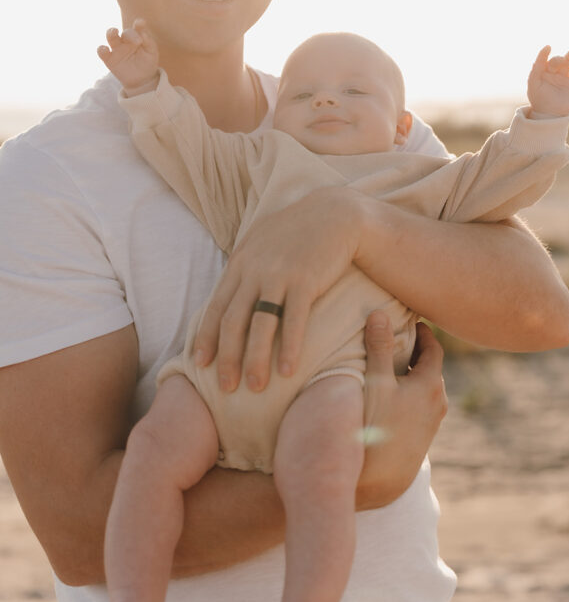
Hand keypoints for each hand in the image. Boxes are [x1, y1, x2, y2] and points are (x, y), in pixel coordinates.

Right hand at [97, 18, 159, 94]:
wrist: (141, 80)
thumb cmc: (148, 63)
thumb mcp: (152, 54)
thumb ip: (149, 43)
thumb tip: (143, 33)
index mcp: (138, 37)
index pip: (138, 28)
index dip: (139, 24)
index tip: (140, 23)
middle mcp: (126, 40)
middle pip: (125, 32)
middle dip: (129, 34)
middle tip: (137, 41)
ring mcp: (117, 48)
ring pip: (111, 36)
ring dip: (111, 32)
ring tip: (114, 31)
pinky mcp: (109, 58)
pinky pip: (102, 51)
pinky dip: (101, 49)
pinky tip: (105, 49)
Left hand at [194, 187, 365, 391]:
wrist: (334, 213)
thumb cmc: (297, 231)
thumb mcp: (261, 241)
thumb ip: (244, 265)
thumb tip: (228, 292)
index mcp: (241, 263)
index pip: (216, 306)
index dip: (206, 337)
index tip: (200, 364)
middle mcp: (255, 270)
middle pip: (233, 321)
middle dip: (228, 357)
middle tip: (226, 387)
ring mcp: (280, 275)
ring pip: (260, 325)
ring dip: (255, 360)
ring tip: (255, 387)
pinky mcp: (306, 281)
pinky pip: (294, 321)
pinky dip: (289, 348)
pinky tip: (288, 371)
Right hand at [357, 315, 447, 508]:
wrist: (378, 479)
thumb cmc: (375, 426)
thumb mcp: (375, 382)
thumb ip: (379, 347)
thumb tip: (380, 314)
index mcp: (431, 385)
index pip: (434, 348)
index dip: (423, 332)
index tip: (411, 320)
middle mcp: (437, 403)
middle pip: (431, 367)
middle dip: (417, 351)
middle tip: (400, 336)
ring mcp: (431, 423)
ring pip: (426, 387)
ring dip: (413, 373)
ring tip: (393, 363)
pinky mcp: (422, 437)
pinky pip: (421, 404)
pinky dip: (410, 391)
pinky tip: (390, 395)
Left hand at [527, 45, 568, 116]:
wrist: (550, 115)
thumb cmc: (539, 99)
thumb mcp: (534, 84)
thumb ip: (536, 70)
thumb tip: (539, 57)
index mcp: (540, 73)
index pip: (542, 60)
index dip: (544, 53)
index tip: (548, 47)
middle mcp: (552, 73)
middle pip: (555, 61)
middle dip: (557, 59)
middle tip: (559, 62)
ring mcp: (562, 78)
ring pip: (567, 64)